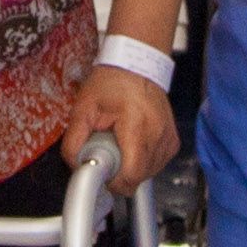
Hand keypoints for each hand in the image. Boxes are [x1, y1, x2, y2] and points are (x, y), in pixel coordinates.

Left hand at [64, 64, 178, 189]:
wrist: (137, 64)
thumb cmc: (112, 82)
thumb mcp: (83, 108)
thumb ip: (74, 140)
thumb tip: (75, 165)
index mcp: (136, 126)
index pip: (131, 175)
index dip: (114, 182)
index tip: (103, 173)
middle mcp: (158, 134)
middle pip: (139, 178)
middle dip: (120, 173)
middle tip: (108, 152)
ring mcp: (168, 138)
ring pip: (149, 174)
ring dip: (132, 168)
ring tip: (121, 144)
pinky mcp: (173, 141)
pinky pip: (157, 164)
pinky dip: (143, 161)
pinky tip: (133, 145)